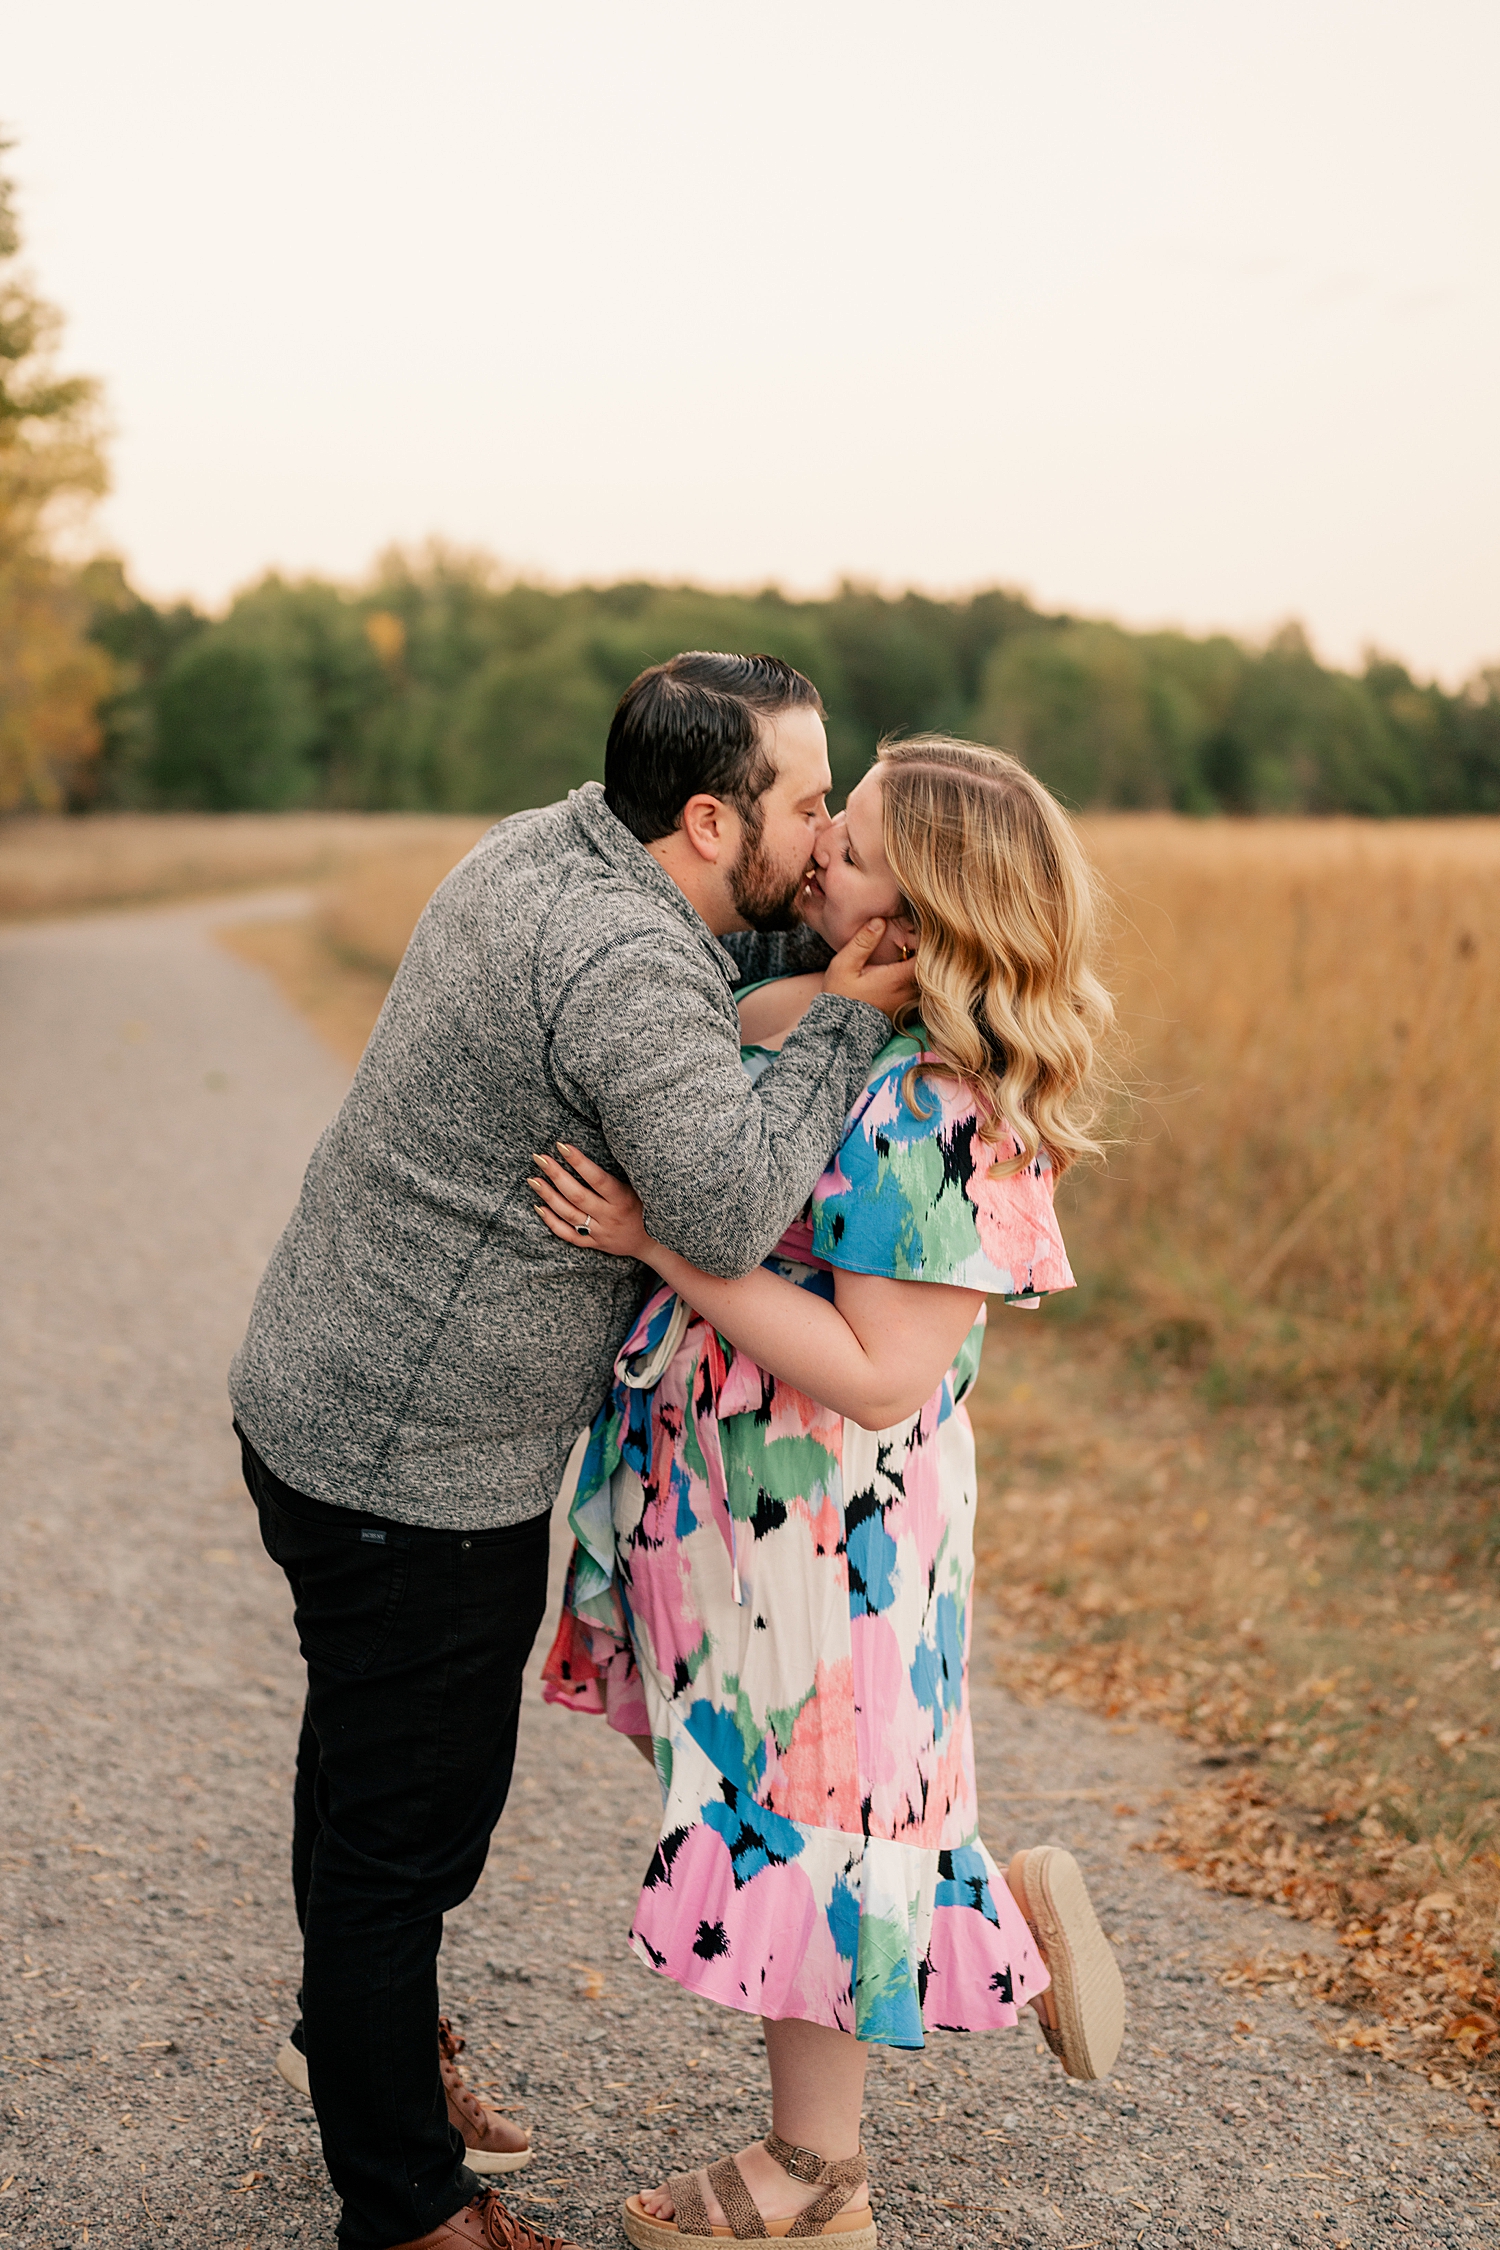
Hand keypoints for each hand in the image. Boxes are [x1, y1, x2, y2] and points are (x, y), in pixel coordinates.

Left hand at [530, 1144, 650, 1260]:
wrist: (654, 1244)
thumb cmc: (646, 1206)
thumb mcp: (640, 1187)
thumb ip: (622, 1173)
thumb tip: (602, 1142)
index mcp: (623, 1199)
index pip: (597, 1178)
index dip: (578, 1162)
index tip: (561, 1145)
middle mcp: (610, 1216)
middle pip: (577, 1195)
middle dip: (556, 1175)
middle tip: (540, 1158)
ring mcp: (600, 1232)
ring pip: (569, 1214)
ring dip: (548, 1196)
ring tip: (533, 1179)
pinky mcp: (594, 1244)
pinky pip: (569, 1235)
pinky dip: (552, 1222)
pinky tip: (539, 1207)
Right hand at [824, 918, 918, 1023]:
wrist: (840, 1029)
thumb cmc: (840, 995)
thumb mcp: (845, 965)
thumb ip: (863, 942)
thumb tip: (880, 920)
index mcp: (898, 979)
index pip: (927, 955)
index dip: (927, 939)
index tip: (919, 927)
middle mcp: (909, 991)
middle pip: (931, 966)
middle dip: (926, 949)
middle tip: (917, 933)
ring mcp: (910, 1002)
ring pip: (927, 977)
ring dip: (922, 962)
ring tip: (912, 947)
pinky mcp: (907, 1008)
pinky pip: (921, 987)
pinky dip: (918, 975)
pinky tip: (906, 964)